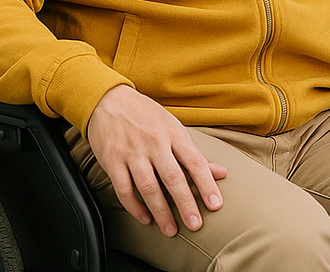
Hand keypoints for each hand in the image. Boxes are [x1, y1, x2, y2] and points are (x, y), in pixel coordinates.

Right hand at [86, 85, 225, 236]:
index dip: (206, 184)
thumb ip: (193, 153)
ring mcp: (132, 151)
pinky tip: (145, 218)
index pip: (194, 160)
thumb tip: (221, 172)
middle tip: (195, 225)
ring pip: (148, 187)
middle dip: (185, 204)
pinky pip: (124, 189)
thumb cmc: (145, 115)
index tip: (215, 205)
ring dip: (160, 211)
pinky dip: (135, 207)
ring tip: (171, 230)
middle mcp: (153, 142)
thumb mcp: (172, 126)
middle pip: (172, 177)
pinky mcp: (112, 160)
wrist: (108, 99)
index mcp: (172, 132)